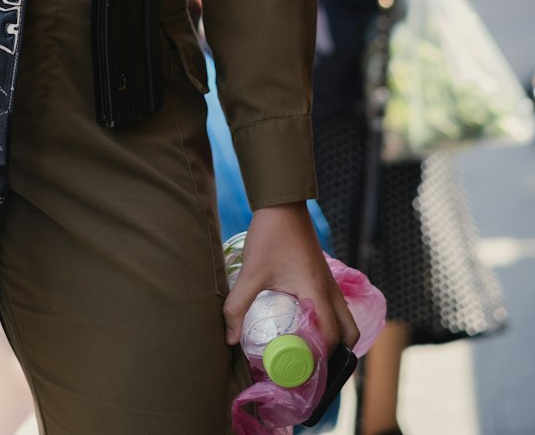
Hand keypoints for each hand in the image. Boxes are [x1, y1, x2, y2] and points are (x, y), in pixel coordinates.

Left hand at [223, 202, 359, 354]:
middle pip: (349, 332)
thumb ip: (238, 305)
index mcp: (318, 293)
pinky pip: (336, 305)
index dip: (322, 360)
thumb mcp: (251, 272)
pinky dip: (329, 319)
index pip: (330, 337)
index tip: (305, 375)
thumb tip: (228, 339)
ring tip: (310, 350)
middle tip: (314, 366)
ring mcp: (329, 281)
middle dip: (337, 354)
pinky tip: (305, 322)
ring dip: (334, 336)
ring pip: (345, 318)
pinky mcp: (322, 273)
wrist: (281, 202)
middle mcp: (330, 290)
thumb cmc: (270, 235)